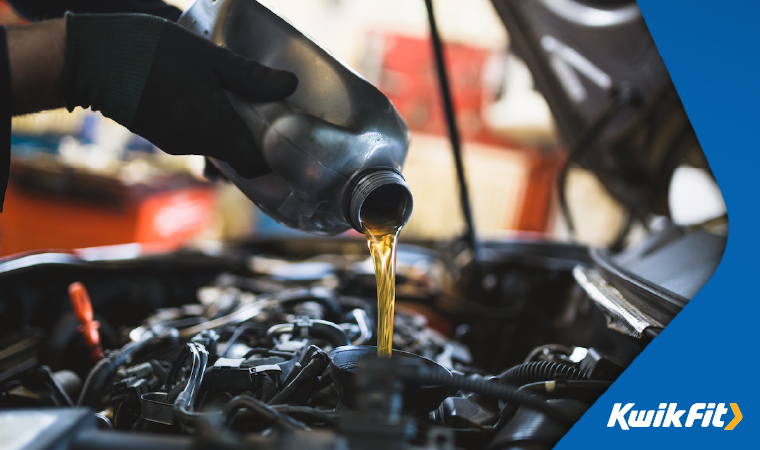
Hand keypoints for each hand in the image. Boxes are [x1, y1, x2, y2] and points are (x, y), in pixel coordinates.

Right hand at [63, 14, 297, 177]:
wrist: (88, 59)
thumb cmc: (150, 52)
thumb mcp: (208, 56)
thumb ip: (249, 75)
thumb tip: (289, 85)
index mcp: (214, 129)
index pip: (254, 166)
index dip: (272, 158)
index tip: (284, 139)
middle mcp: (196, 144)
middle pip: (237, 156)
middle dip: (253, 139)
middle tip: (265, 110)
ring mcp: (175, 142)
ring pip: (216, 144)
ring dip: (229, 128)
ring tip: (235, 97)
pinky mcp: (159, 134)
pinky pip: (195, 136)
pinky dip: (207, 123)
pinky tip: (206, 96)